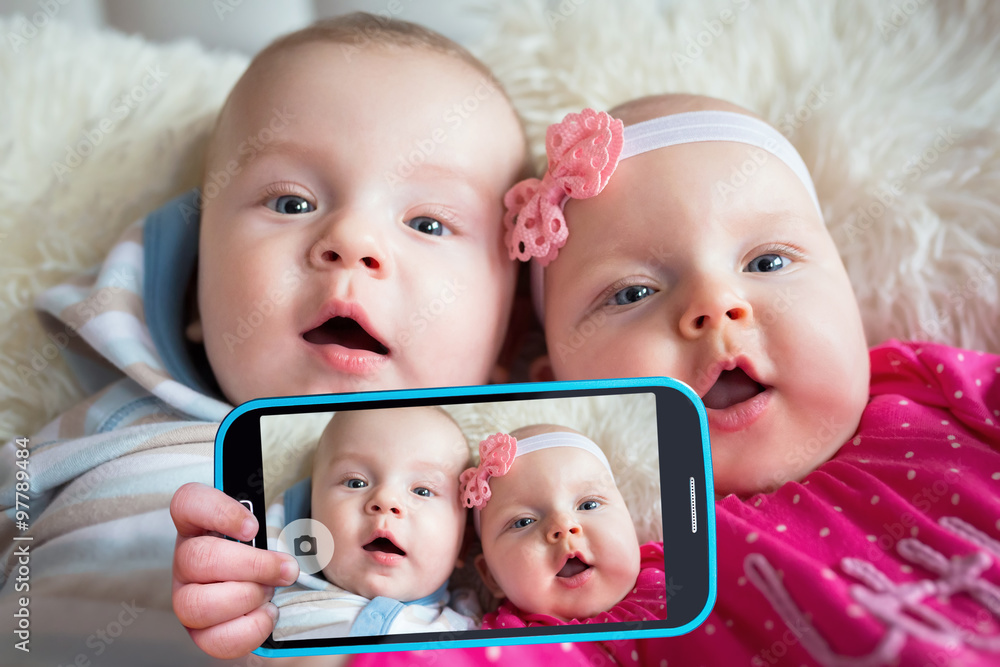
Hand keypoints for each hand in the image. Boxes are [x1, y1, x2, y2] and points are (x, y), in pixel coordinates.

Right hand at [171, 482, 298, 658]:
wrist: (270, 597)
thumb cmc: (265, 558)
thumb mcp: (269, 534)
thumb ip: (274, 529)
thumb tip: (297, 543)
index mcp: (199, 527)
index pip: (187, 503)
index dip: (218, 512)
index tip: (253, 528)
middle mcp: (186, 561)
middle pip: (199, 558)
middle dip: (253, 566)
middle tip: (285, 570)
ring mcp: (186, 598)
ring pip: (198, 603)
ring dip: (247, 597)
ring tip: (269, 593)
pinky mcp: (198, 632)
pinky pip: (215, 639)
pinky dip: (249, 628)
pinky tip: (266, 613)